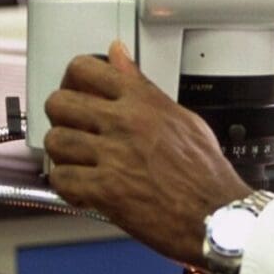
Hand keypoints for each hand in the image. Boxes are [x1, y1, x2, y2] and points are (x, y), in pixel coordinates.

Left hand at [44, 41, 251, 263]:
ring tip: (77, 162)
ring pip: (56, 141)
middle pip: (59, 103)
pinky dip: (66, 187)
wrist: (217, 215)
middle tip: (71, 129)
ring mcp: (113, 156)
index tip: (75, 89)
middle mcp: (125, 123)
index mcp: (143, 101)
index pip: (86, 68)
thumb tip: (120, 57)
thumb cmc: (206, 173)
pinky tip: (82, 188)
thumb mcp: (181, 117)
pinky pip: (62, 179)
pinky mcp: (106, 190)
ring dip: (61, 154)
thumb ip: (143, 86)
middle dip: (60, 118)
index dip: (72, 79)